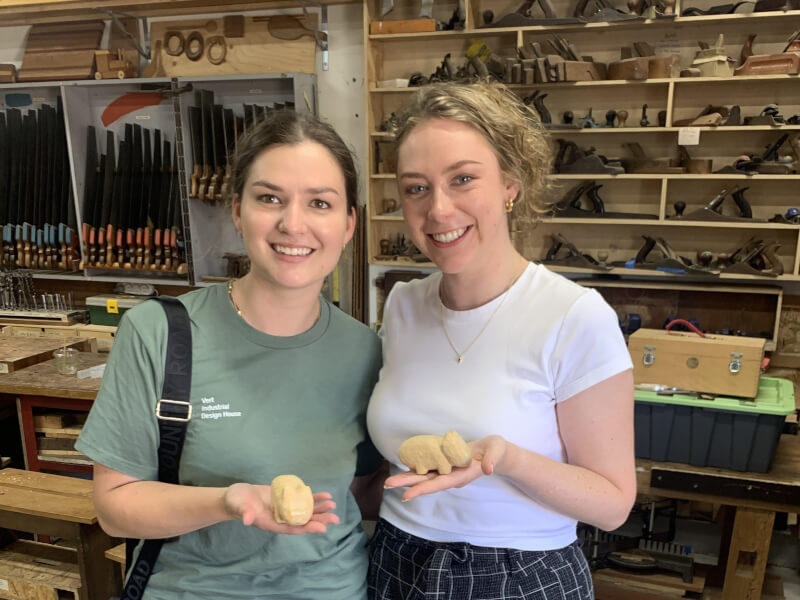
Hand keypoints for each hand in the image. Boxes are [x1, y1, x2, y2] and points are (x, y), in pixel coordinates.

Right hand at [222, 483, 338, 533]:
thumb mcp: (239, 506)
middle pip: (302, 521)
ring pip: (305, 511)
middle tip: (335, 518)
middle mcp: (281, 518)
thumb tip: (247, 520)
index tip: (322, 528)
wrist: (237, 496)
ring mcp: (284, 509)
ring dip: (319, 509)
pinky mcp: (286, 499)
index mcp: (271, 523)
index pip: (292, 528)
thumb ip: (244, 513)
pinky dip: (313, 498)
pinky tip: (324, 496)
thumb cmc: (236, 502)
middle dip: (319, 520)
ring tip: (332, 505)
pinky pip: (302, 500)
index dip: (307, 528)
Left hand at [384, 435, 508, 501]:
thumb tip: (489, 469)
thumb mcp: (497, 451)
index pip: (439, 484)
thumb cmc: (496, 451)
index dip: (423, 489)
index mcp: (462, 475)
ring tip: (389, 481)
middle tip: (387, 485)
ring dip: (407, 478)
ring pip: (424, 476)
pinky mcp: (446, 463)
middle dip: (407, 484)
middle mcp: (451, 475)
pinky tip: (403, 470)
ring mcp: (448, 470)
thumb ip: (493, 460)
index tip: (407, 495)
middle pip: (426, 482)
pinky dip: (415, 469)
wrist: (495, 453)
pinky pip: (428, 468)